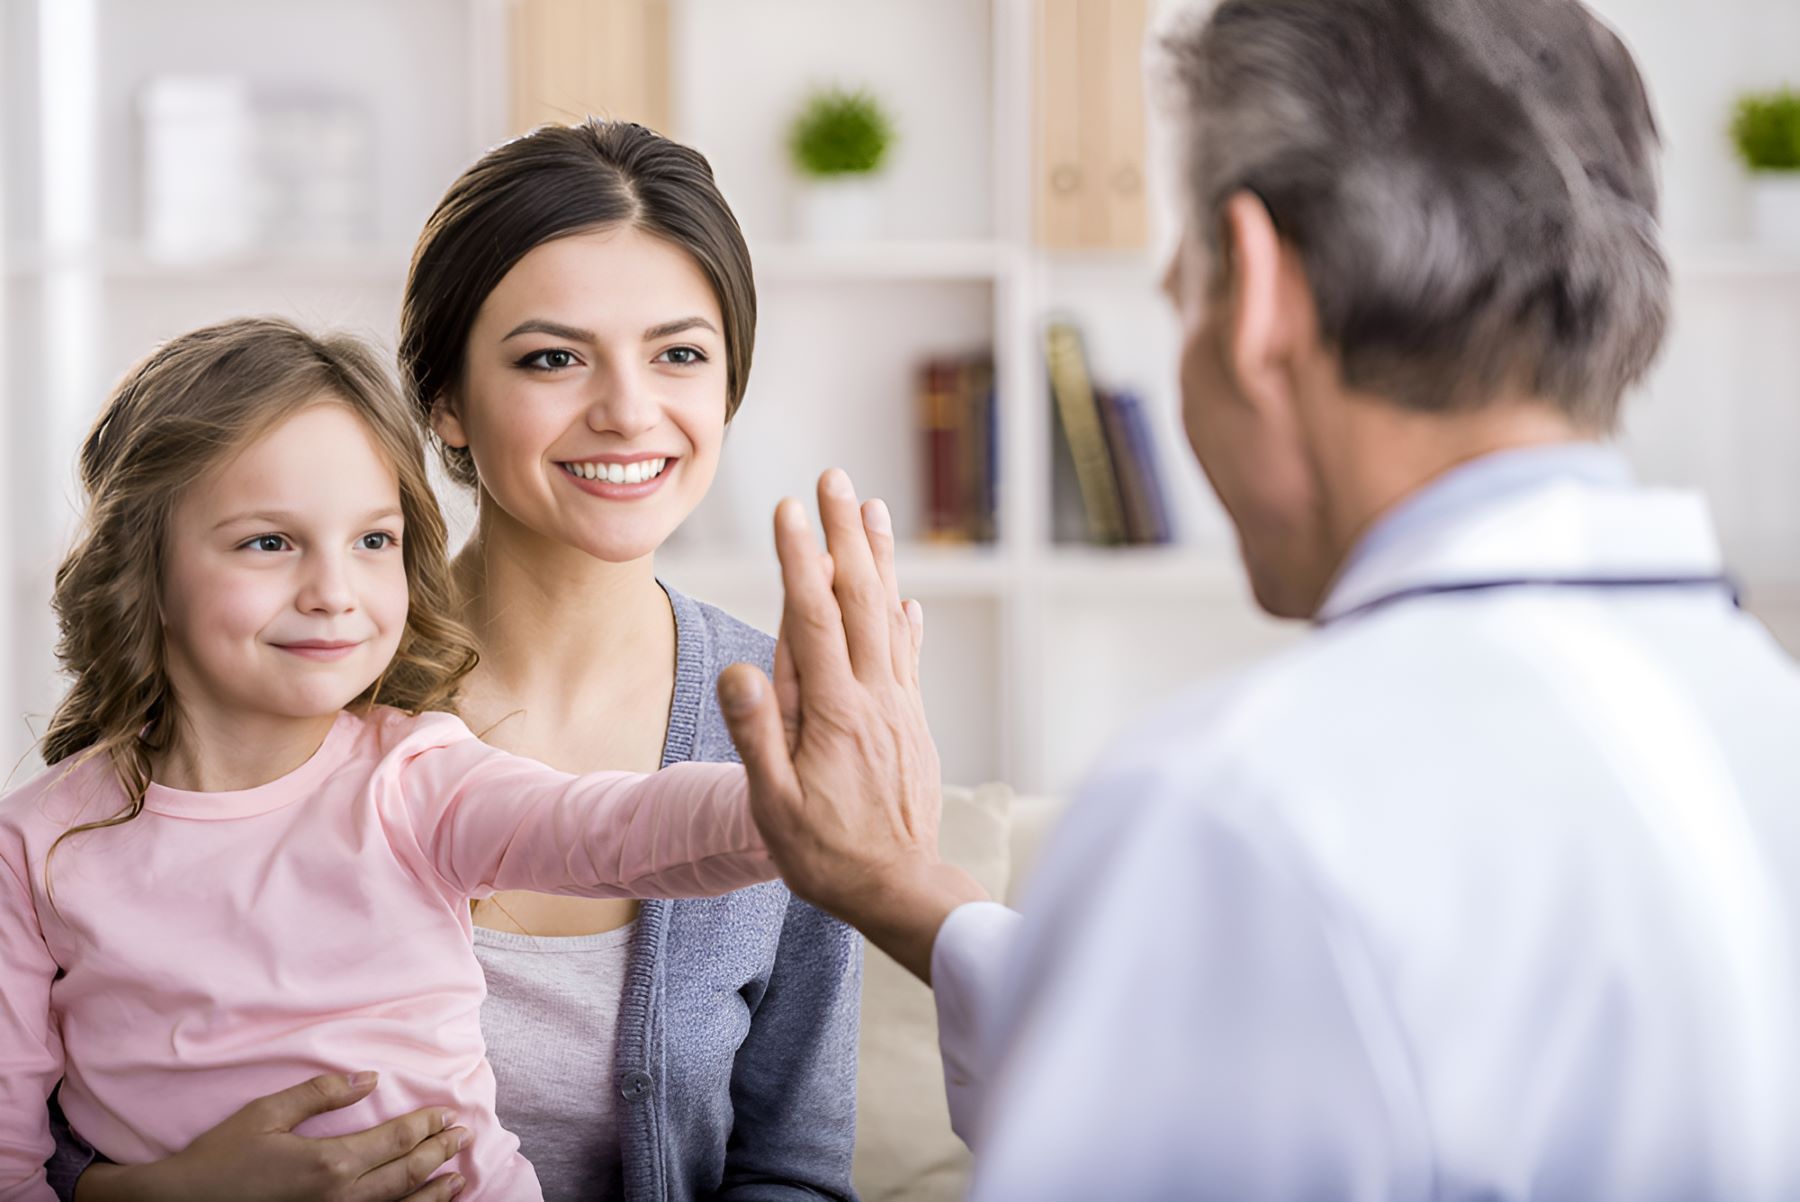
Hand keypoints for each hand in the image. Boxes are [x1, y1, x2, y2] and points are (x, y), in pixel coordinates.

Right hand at [75, 1072, 466, 1201]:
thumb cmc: (221, 1157)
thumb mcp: (267, 1113)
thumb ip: (322, 1093)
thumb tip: (369, 1078)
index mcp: (329, 1162)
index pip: (395, 1140)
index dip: (426, 1126)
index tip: (447, 1114)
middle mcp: (339, 1197)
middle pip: (405, 1173)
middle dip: (438, 1153)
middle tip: (463, 1137)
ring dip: (432, 1192)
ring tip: (457, 1179)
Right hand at [718, 469, 987, 981]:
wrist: (901, 890)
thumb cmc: (827, 855)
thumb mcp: (774, 805)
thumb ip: (757, 734)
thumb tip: (739, 669)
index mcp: (835, 711)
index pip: (813, 617)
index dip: (799, 559)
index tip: (788, 509)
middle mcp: (874, 696)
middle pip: (859, 598)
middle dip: (843, 533)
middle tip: (834, 477)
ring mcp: (899, 707)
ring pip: (891, 617)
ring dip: (880, 560)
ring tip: (873, 510)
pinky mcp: (912, 724)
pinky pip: (909, 657)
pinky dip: (907, 621)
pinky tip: (908, 600)